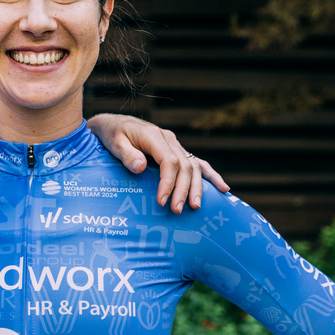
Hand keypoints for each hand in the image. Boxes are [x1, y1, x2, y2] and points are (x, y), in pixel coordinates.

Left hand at [88, 113, 228, 212]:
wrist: (113, 124)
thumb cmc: (111, 134)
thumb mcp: (113, 143)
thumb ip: (126, 155)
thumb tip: (141, 167)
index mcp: (154, 136)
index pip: (169, 161)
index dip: (168, 183)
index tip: (162, 201)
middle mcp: (168, 139)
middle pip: (184, 166)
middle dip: (183, 190)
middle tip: (177, 210)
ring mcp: (175, 144)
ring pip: (193, 166)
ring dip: (197, 187)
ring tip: (195, 207)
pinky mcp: (177, 150)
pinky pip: (197, 163)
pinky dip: (210, 176)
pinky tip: (223, 189)